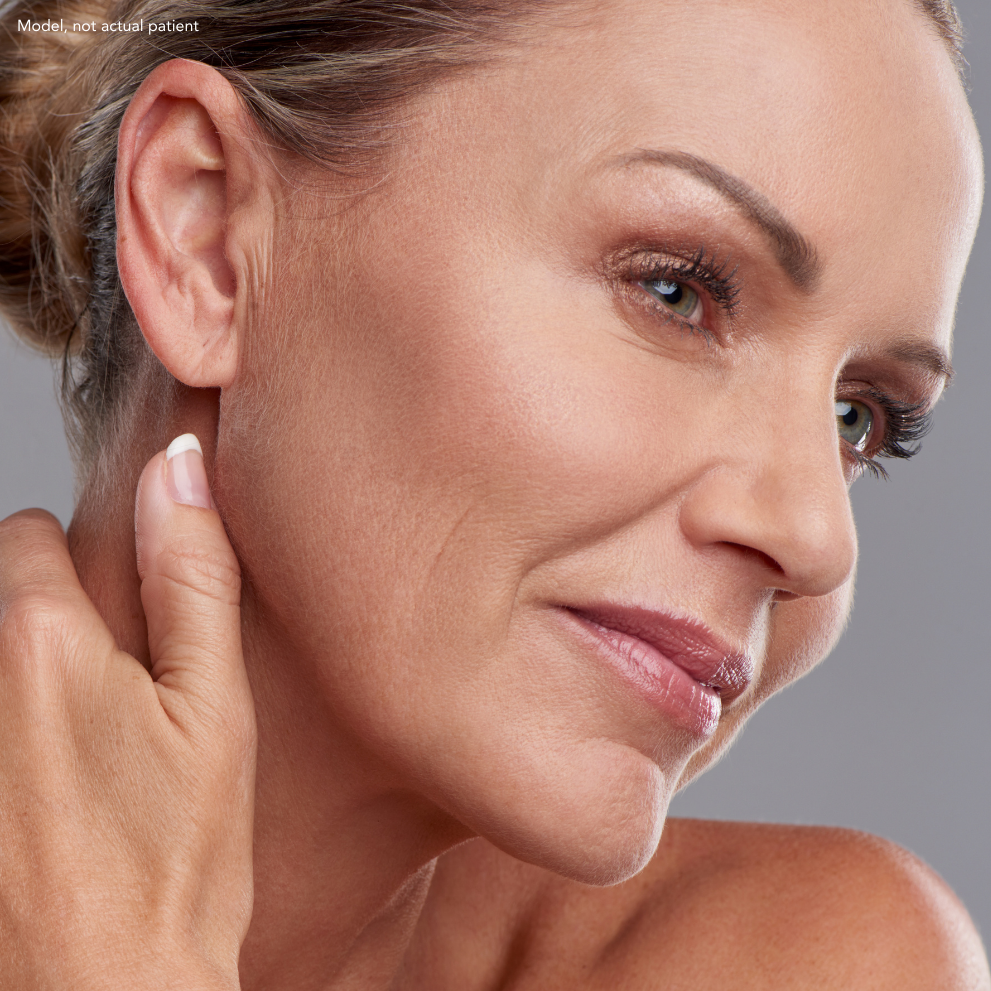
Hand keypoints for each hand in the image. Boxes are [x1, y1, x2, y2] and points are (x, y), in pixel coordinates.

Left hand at [0, 437, 254, 989]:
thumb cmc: (177, 860)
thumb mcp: (214, 708)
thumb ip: (193, 576)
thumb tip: (179, 466)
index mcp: (40, 645)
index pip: (26, 532)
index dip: (85, 566)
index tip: (122, 623)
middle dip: (46, 625)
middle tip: (112, 700)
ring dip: (26, 684)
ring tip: (82, 756)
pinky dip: (15, 736)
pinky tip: (50, 795)